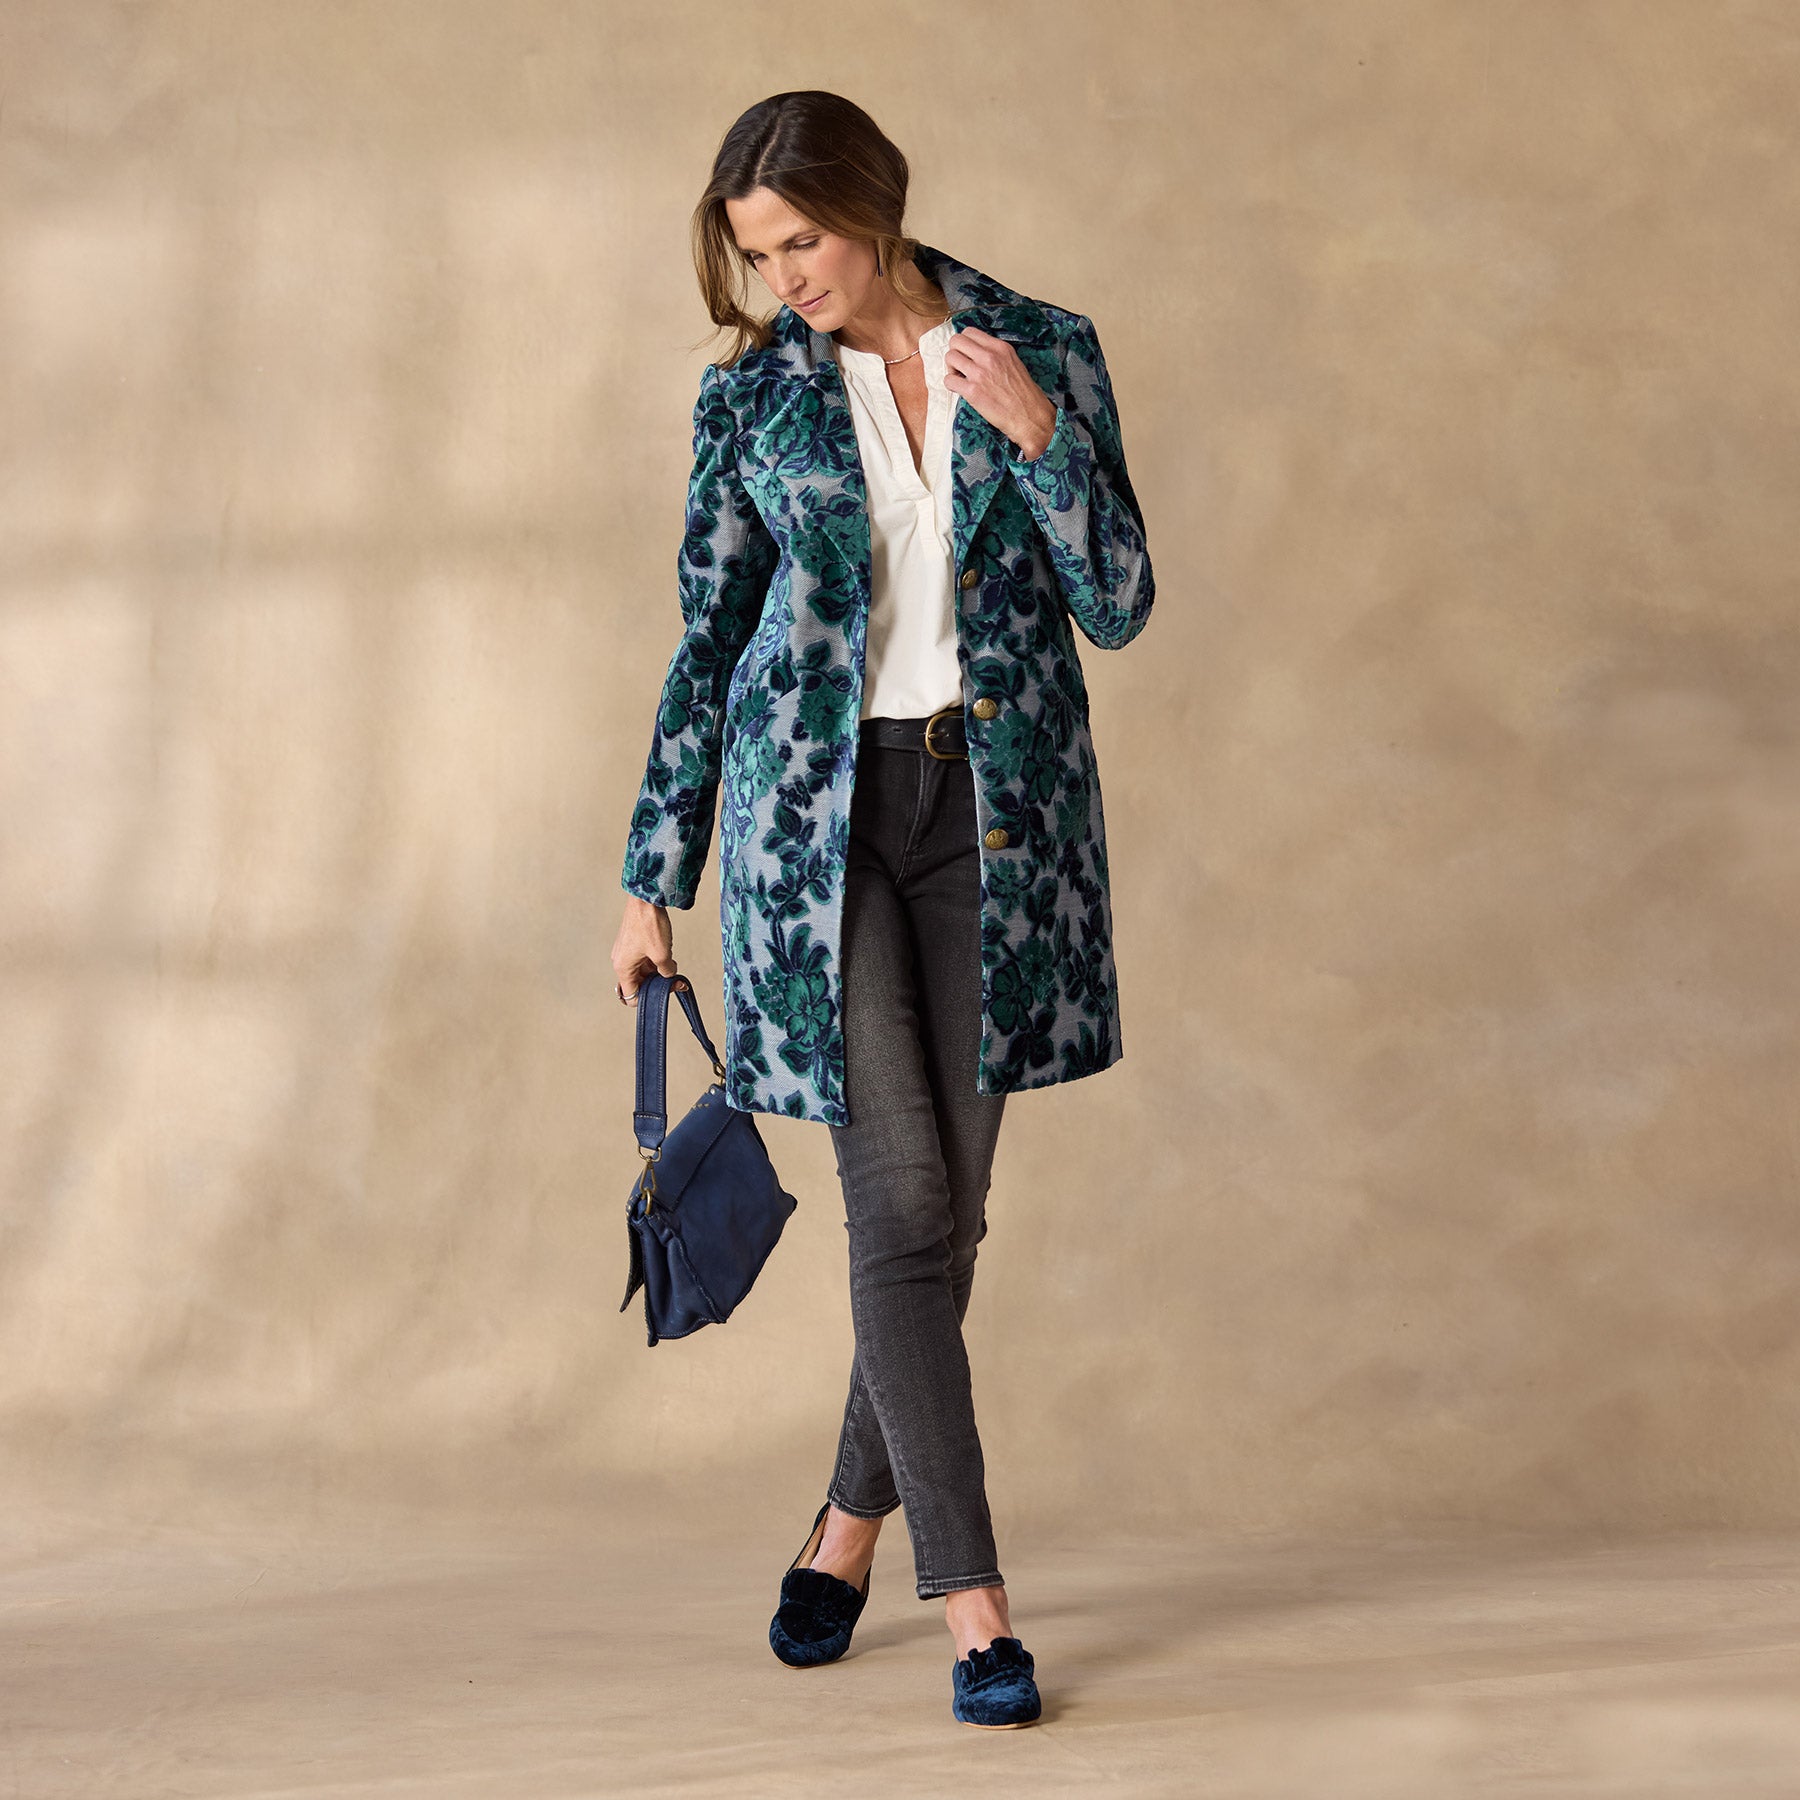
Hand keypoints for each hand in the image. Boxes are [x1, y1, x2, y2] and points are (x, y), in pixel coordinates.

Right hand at [612, 895, 676, 1004]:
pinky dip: (655, 961)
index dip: (647, 999)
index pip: (631, 996)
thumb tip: (669, 975)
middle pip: (638, 983)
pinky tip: (668, 957)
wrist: (646, 898)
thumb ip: (666, 971)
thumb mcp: (662, 954)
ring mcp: (626, 951)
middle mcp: (621, 961)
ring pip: (643, 971)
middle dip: (657, 984)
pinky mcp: (632, 942)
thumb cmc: (648, 923)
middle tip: (674, 981)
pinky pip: (644, 959)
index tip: (663, 993)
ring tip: (673, 967)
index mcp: (623, 967)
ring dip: (658, 972)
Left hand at [944, 325, 1058, 460]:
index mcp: (999, 347)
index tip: (967, 354)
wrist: (1029, 416)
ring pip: (949, 357)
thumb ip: (995, 354)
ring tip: (960, 378)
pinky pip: (948, 380)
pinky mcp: (972, 391)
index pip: (969, 332)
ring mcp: (980, 373)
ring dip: (951, 368)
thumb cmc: (1023, 394)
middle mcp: (989, 356)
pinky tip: (960, 390)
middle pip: (956, 340)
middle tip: (960, 366)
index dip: (963, 343)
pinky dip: (951, 385)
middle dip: (954, 352)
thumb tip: (976, 352)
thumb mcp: (1013, 362)